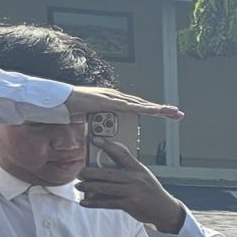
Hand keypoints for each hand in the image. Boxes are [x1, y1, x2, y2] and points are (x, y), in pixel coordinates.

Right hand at [60, 86, 182, 121]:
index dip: (154, 111)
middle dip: (161, 110)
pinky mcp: (105, 100)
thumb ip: (102, 128)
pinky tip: (150, 110)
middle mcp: (116, 98)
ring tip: (170, 112)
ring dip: (154, 108)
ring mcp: (111, 98)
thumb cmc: (72, 110)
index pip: (138, 107)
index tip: (169, 114)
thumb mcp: (92, 122)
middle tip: (178, 113)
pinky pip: (125, 106)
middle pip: (143, 105)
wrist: (57, 101)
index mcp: (114, 103)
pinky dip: (138, 108)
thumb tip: (108, 138)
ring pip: (138, 104)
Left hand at [74, 138, 186, 233]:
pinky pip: (108, 203)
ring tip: (78, 186)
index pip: (122, 154)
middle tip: (80, 172)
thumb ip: (127, 170)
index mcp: (139, 169)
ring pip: (106, 188)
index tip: (95, 140)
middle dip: (90, 173)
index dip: (108, 146)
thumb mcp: (143, 176)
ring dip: (89, 187)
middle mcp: (136, 179)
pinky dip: (94, 202)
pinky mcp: (130, 205)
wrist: (165, 210)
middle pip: (108, 173)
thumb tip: (102, 167)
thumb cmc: (150, 191)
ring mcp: (133, 192)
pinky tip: (84, 202)